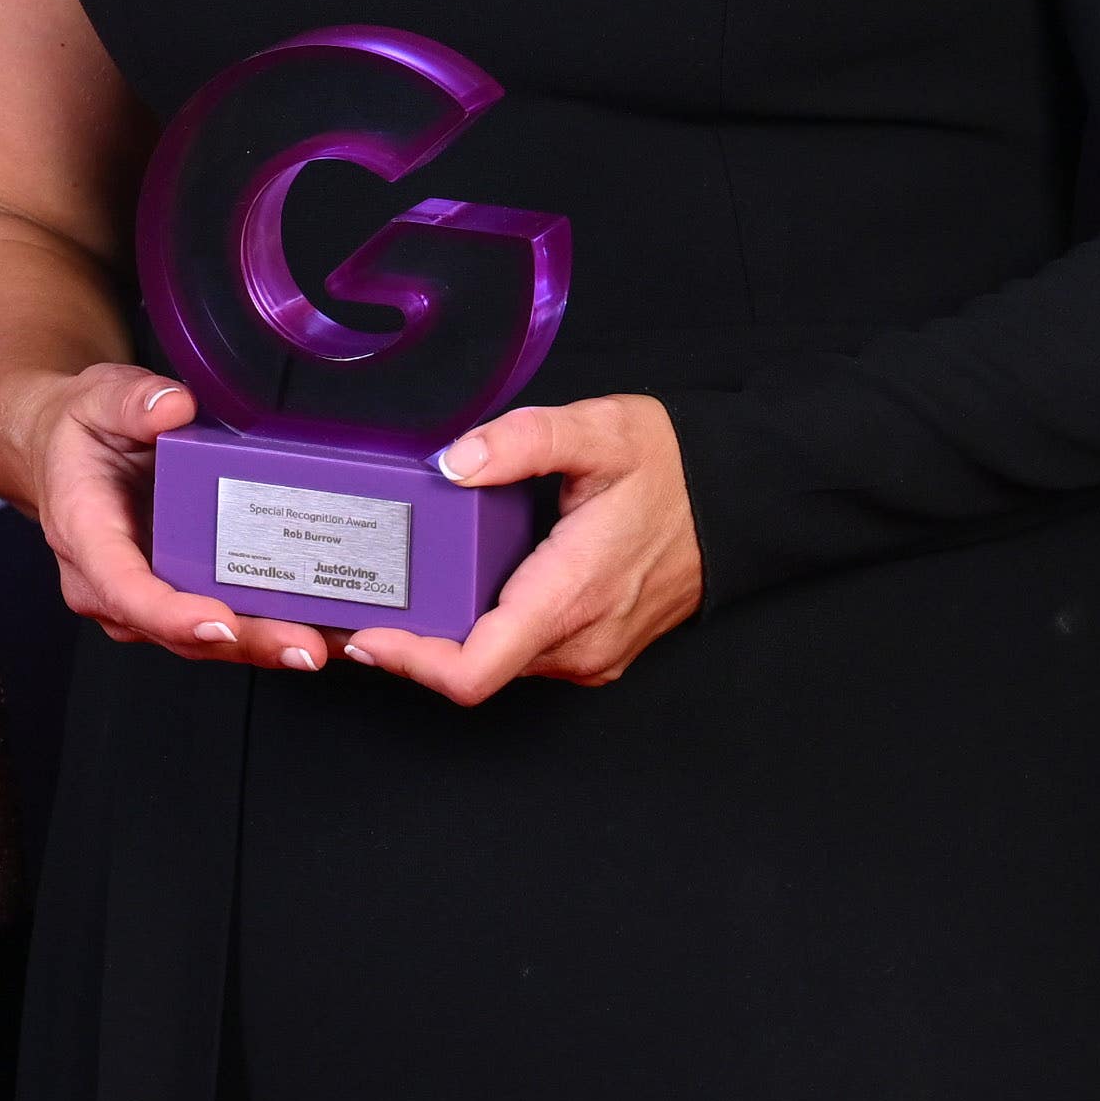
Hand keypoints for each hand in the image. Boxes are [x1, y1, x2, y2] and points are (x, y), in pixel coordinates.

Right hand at [8, 360, 332, 672]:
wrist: (65, 454)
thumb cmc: (81, 435)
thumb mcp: (96, 399)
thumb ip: (130, 402)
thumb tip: (173, 406)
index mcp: (85, 536)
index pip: (125, 589)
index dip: (174, 614)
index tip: (220, 622)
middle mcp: (110, 585)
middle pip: (177, 631)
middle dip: (245, 642)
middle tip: (304, 646)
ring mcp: (143, 601)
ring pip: (203, 641)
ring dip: (265, 646)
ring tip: (327, 645)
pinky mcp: (175, 597)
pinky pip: (220, 626)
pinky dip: (268, 631)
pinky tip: (322, 630)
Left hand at [343, 396, 703, 703]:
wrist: (738, 502)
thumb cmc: (673, 469)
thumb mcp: (600, 430)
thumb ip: (523, 439)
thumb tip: (453, 461)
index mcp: (570, 595)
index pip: (474, 670)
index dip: (409, 663)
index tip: (367, 634)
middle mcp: (579, 642)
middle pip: (473, 669)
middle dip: (412, 644)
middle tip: (361, 602)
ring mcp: (589, 656)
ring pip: (497, 665)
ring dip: (446, 640)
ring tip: (402, 594)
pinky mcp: (595, 653)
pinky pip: (525, 657)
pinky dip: (483, 636)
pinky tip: (461, 595)